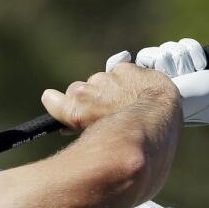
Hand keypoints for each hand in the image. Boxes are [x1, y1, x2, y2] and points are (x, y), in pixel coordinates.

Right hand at [40, 62, 178, 131]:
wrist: (157, 115)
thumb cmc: (129, 135)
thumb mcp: (99, 139)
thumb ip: (80, 129)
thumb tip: (66, 128)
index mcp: (75, 110)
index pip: (51, 99)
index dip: (56, 101)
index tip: (57, 101)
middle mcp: (85, 91)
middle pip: (77, 90)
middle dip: (88, 98)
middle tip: (104, 109)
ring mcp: (104, 78)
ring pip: (100, 81)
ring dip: (109, 88)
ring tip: (125, 102)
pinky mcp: (122, 68)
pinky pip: (119, 72)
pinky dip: (126, 79)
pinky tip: (136, 91)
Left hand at [119, 38, 208, 136]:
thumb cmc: (192, 100)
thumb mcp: (163, 96)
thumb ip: (142, 84)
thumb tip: (126, 61)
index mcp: (152, 81)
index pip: (145, 57)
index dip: (156, 62)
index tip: (170, 75)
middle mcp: (163, 70)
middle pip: (160, 51)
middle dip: (174, 64)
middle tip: (182, 78)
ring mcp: (178, 61)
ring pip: (174, 47)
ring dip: (186, 62)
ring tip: (194, 74)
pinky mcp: (192, 53)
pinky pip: (186, 43)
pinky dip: (196, 54)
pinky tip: (202, 67)